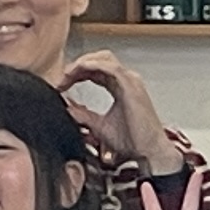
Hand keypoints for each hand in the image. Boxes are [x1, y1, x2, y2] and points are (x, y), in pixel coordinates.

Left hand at [66, 49, 174, 174]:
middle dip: (78, 65)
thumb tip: (68, 109)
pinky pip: (110, 66)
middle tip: (62, 78)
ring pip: (104, 58)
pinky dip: (92, 65)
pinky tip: (79, 70)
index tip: (62, 84)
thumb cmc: (133, 142)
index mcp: (121, 88)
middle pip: (100, 59)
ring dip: (83, 63)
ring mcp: (130, 81)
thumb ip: (84, 116)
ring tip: (67, 73)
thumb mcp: (99, 127)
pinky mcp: (131, 85)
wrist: (148, 152)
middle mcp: (127, 81)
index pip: (97, 71)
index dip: (78, 74)